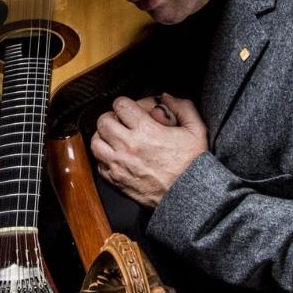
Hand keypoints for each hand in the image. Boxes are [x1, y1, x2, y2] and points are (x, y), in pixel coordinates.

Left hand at [91, 93, 207, 207]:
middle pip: (103, 121)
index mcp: (145, 130)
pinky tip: (116, 156)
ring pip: (96, 142)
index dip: (125, 104)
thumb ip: (183, 107)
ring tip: (115, 138)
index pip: (120, 105)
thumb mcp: (196, 130)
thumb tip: (167, 97)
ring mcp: (119, 164)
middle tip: (121, 123)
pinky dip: (104, 158)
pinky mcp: (116, 180)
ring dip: (103, 137)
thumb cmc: (192, 165)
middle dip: (112, 118)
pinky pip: (98, 164)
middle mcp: (128, 146)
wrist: (188, 196)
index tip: (131, 110)